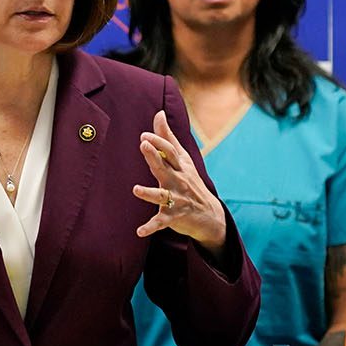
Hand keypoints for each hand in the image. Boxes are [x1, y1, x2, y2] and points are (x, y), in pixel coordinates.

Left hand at [133, 110, 226, 252]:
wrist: (209, 214)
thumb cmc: (190, 181)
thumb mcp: (181, 159)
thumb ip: (167, 137)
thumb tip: (159, 113)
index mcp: (179, 166)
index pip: (170, 152)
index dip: (158, 143)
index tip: (145, 136)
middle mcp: (178, 181)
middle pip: (164, 167)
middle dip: (154, 157)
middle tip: (143, 145)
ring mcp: (175, 199)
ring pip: (161, 195)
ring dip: (149, 193)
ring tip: (136, 189)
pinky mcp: (172, 217)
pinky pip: (160, 222)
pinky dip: (150, 227)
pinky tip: (139, 231)